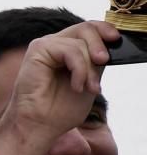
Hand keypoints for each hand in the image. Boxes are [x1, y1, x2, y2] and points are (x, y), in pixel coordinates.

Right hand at [0, 20, 118, 154]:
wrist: (39, 126)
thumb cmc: (59, 110)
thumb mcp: (89, 81)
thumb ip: (96, 62)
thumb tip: (109, 46)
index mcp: (66, 51)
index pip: (88, 29)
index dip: (104, 29)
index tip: (116, 39)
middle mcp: (54, 46)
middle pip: (85, 28)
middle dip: (100, 45)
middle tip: (104, 62)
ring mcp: (45, 47)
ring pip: (79, 42)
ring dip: (88, 68)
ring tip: (86, 88)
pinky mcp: (37, 51)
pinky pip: (70, 50)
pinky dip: (79, 68)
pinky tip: (76, 85)